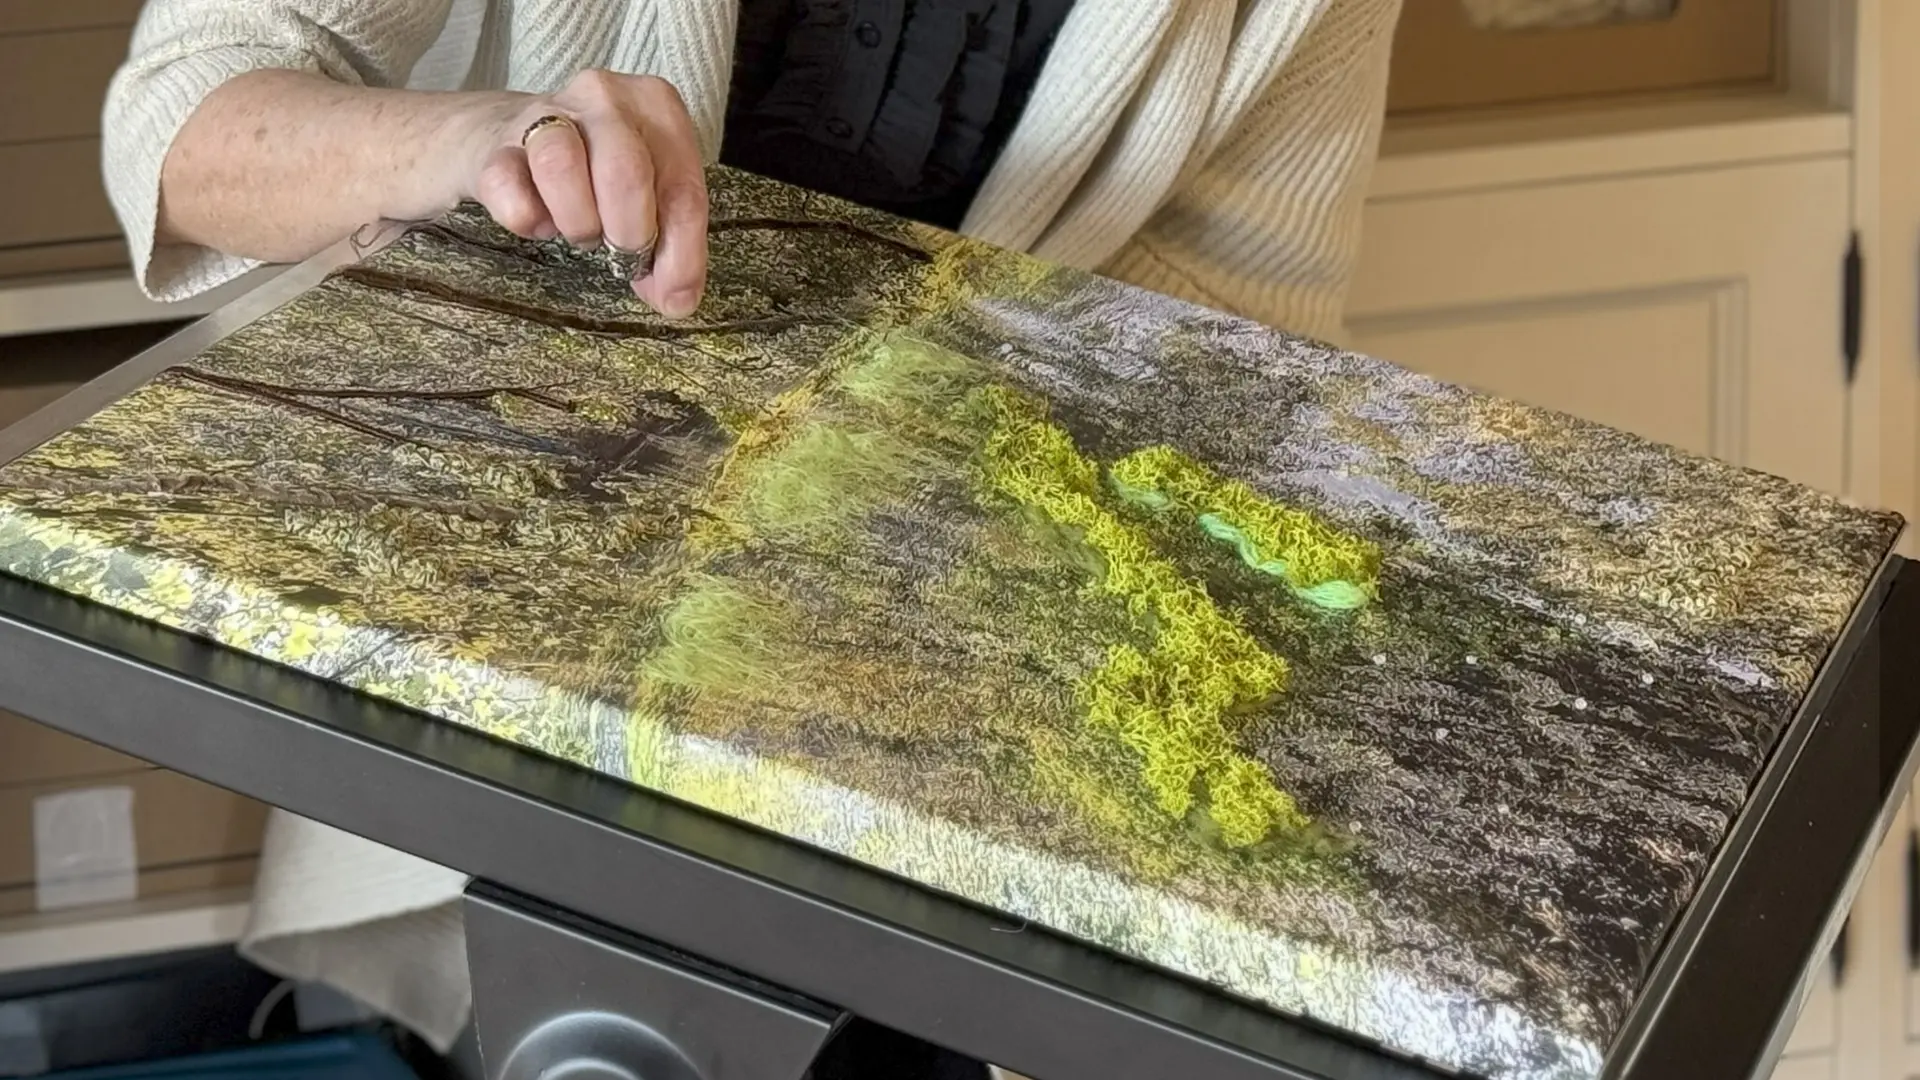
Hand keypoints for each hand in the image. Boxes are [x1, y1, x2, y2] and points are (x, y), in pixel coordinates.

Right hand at [458, 70, 709, 317]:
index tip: (675, 296)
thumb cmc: (595, 169)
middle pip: (625, 172)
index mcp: (656, 105)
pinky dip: (529, 220)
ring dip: (579, 221)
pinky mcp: (494, 145)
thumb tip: (677, 299)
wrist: (501, 137)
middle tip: (623, 254)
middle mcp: (603, 96)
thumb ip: (671, 241)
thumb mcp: (647, 194)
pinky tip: (542, 223)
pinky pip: (509, 189)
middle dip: (630, 233)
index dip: (681, 254)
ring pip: (561, 166)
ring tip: (583, 234)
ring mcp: (543, 112)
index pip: (683, 187)